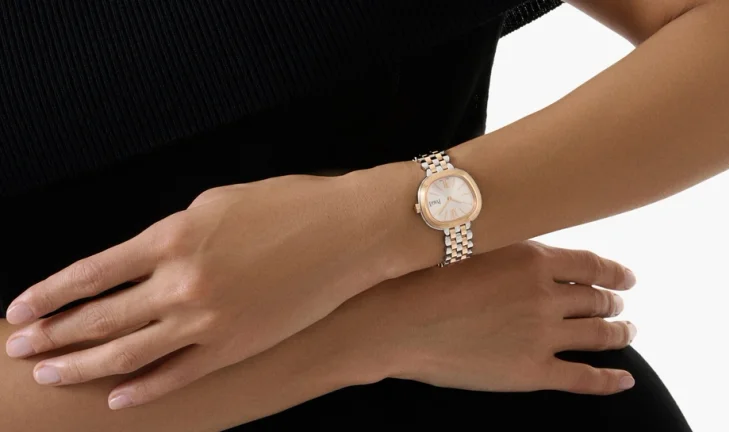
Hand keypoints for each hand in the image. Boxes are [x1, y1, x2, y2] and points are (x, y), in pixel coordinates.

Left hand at [3, 174, 391, 408]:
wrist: (350, 233)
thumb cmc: (290, 205)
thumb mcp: (217, 203)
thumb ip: (173, 235)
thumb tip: (144, 260)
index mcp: (174, 237)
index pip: (92, 272)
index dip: (49, 294)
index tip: (20, 310)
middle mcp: (182, 283)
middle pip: (100, 318)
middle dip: (52, 335)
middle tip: (19, 350)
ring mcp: (209, 320)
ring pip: (129, 352)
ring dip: (83, 365)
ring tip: (51, 375)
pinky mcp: (237, 345)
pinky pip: (179, 374)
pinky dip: (144, 389)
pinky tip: (118, 399)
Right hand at [342, 241, 637, 394]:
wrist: (393, 321)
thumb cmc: (423, 277)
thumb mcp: (475, 245)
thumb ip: (514, 247)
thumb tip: (540, 251)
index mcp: (534, 260)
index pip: (594, 265)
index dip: (617, 273)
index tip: (627, 278)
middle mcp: (546, 296)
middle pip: (598, 299)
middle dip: (614, 303)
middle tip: (620, 305)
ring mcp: (541, 336)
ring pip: (600, 335)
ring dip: (620, 333)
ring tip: (626, 332)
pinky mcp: (531, 373)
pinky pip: (584, 379)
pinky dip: (610, 380)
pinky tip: (624, 380)